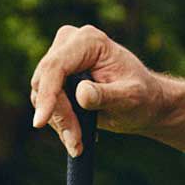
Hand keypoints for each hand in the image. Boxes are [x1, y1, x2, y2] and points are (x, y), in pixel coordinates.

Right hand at [29, 23, 167, 155]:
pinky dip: (58, 121)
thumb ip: (106, 95)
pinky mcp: (55, 76)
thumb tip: (81, 94)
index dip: (47, 95)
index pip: (57, 66)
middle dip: (59, 115)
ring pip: (40, 94)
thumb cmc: (142, 97)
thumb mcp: (130, 98)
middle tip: (75, 143)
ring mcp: (60, 58)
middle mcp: (70, 43)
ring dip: (59, 122)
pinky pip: (43, 101)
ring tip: (78, 143)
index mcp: (90, 41)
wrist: (144, 102)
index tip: (40, 123)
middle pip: (45, 82)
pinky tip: (76, 135)